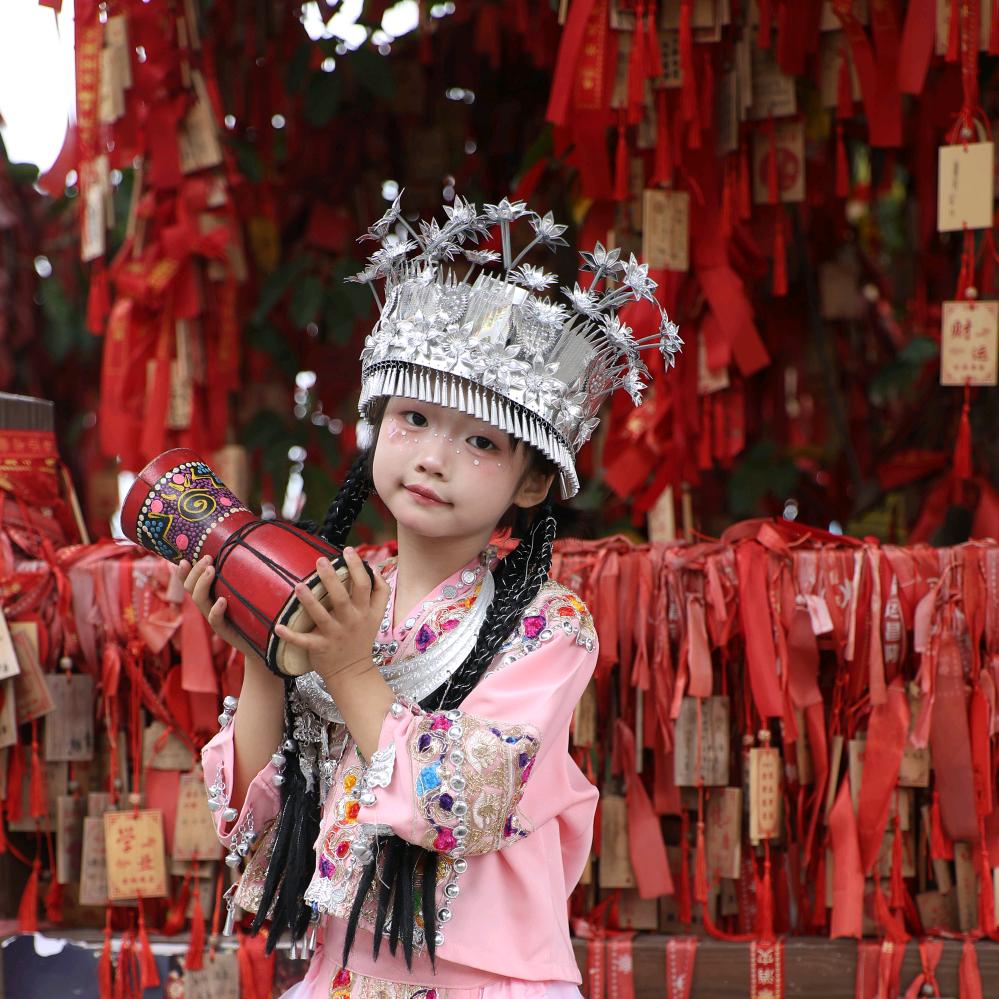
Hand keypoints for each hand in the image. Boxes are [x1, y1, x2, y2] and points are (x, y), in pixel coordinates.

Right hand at [176, 555, 258, 661]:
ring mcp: (215, 620)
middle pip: (191, 589)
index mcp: (210, 598)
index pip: (190, 583)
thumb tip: (244, 551)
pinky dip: (216, 610)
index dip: (183, 573)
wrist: (261, 644)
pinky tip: (221, 601)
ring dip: (203, 584)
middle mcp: (209, 608)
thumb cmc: (253, 615)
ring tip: (211, 570)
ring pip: (200, 602)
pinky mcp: (225, 631)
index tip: (183, 559)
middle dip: (195, 572)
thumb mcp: (244, 594)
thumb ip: (238, 577)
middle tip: (207, 558)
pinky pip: (216, 621)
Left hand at [274, 547, 389, 683]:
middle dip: (332, 578)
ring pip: (322, 616)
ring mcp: (335, 635)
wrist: (352, 672)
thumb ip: (379, 592)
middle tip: (320, 560)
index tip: (347, 551)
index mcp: (366, 611)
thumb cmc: (361, 638)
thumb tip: (375, 568)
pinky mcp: (320, 648)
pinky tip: (277, 627)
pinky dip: (291, 635)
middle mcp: (352, 621)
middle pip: (343, 597)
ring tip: (299, 585)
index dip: (357, 567)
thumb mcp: (376, 616)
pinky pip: (304, 641)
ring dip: (310, 601)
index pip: (365, 585)